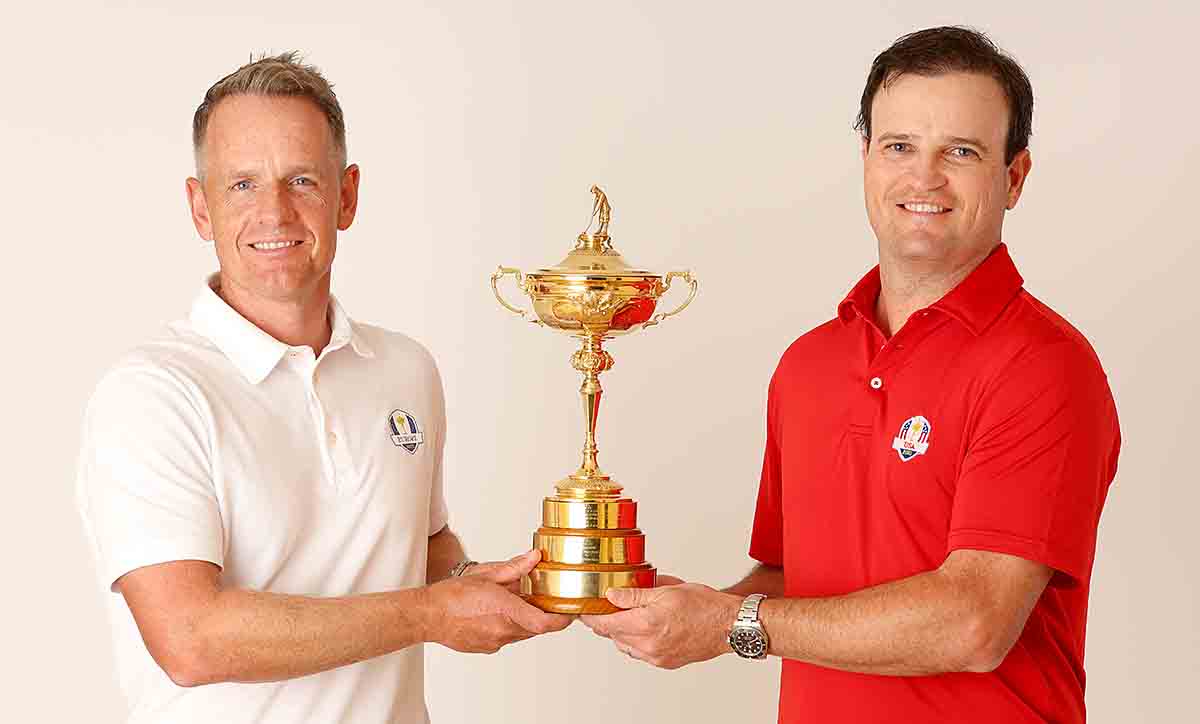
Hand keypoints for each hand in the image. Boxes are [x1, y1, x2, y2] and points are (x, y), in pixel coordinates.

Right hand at [425, 550, 571, 652]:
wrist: (427, 616)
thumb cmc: (451, 595)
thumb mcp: (486, 574)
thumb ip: (514, 568)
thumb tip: (534, 557)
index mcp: (505, 610)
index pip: (545, 623)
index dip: (562, 620)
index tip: (570, 612)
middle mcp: (502, 630)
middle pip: (536, 628)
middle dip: (543, 615)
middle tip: (544, 599)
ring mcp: (494, 642)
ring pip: (522, 633)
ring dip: (525, 619)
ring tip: (516, 602)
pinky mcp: (487, 647)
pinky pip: (507, 637)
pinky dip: (509, 625)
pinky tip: (497, 612)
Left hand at [580, 577, 741, 668]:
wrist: (728, 626)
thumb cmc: (704, 605)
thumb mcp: (666, 589)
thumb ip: (635, 593)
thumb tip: (612, 594)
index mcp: (646, 624)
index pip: (606, 623)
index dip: (591, 616)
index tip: (583, 610)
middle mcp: (648, 645)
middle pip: (613, 636)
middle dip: (605, 622)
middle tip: (602, 607)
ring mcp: (656, 656)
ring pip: (625, 646)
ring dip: (620, 632)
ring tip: (625, 615)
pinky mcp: (665, 662)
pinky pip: (640, 653)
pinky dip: (635, 641)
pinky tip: (642, 627)